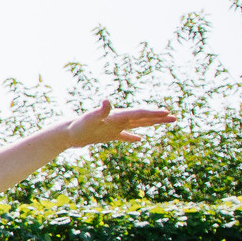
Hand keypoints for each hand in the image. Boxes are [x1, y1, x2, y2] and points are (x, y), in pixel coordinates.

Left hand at [58, 97, 175, 149]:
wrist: (67, 133)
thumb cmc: (78, 126)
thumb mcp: (90, 119)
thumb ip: (100, 111)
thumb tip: (107, 101)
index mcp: (117, 116)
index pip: (139, 113)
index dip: (153, 114)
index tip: (167, 113)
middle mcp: (118, 119)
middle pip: (142, 117)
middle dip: (158, 117)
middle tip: (174, 117)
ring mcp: (114, 127)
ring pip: (137, 124)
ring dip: (151, 124)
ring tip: (164, 123)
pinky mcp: (108, 134)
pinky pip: (124, 136)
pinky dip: (132, 137)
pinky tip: (140, 139)